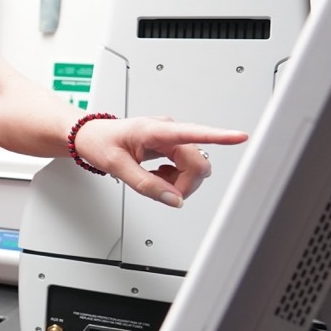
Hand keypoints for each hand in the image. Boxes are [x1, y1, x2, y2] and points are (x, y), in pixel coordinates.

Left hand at [74, 116, 247, 206]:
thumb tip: (173, 200)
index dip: (219, 136)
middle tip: (160, 189)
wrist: (90, 136)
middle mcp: (168, 131)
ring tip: (153, 177)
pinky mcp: (170, 146)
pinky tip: (157, 174)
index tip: (240, 136)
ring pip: (193, 168)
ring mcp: (171, 138)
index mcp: (155, 130)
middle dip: (184, 183)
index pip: (193, 132)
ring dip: (177, 181)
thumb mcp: (117, 166)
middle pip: (197, 163)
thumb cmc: (100, 142)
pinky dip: (173, 178)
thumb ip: (146, 185)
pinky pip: (184, 167)